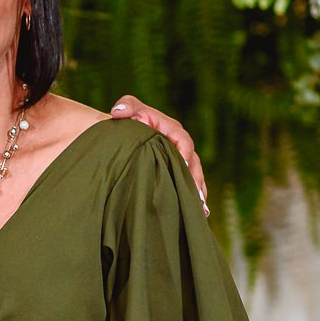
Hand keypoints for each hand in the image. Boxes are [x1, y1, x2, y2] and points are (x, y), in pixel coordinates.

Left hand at [108, 95, 207, 213]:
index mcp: (172, 129)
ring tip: (201, 211)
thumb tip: (119, 110)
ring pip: (194, 176)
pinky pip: (187, 184)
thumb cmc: (126, 119)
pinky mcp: (175, 171)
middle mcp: (180, 145)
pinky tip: (198, 214)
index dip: (185, 155)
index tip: (183, 168)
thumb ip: (126, 106)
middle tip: (197, 198)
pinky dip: (193, 198)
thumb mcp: (127, 109)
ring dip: (198, 193)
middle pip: (194, 163)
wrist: (122, 133)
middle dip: (196, 180)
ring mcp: (179, 159)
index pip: (183, 142)